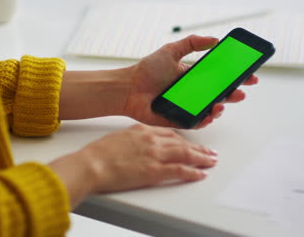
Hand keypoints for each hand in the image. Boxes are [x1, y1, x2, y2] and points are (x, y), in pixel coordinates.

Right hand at [48, 124, 216, 206]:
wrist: (92, 164)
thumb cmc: (99, 154)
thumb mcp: (118, 138)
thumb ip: (133, 139)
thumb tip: (137, 146)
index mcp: (142, 129)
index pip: (169, 132)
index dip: (182, 139)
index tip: (189, 142)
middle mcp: (152, 139)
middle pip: (182, 142)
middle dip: (198, 148)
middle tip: (209, 152)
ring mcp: (154, 154)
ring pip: (185, 154)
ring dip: (201, 157)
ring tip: (211, 161)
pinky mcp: (154, 170)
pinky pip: (180, 170)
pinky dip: (192, 172)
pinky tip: (200, 174)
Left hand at [123, 35, 258, 128]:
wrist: (127, 88)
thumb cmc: (146, 70)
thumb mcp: (170, 51)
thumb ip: (192, 43)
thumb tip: (215, 39)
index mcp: (193, 77)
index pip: (220, 77)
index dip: (236, 77)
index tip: (249, 75)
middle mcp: (193, 93)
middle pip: (219, 95)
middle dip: (234, 93)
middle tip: (241, 91)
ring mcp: (187, 107)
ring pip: (210, 110)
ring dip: (220, 108)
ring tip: (221, 104)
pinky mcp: (179, 119)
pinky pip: (196, 122)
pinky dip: (204, 120)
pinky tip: (209, 115)